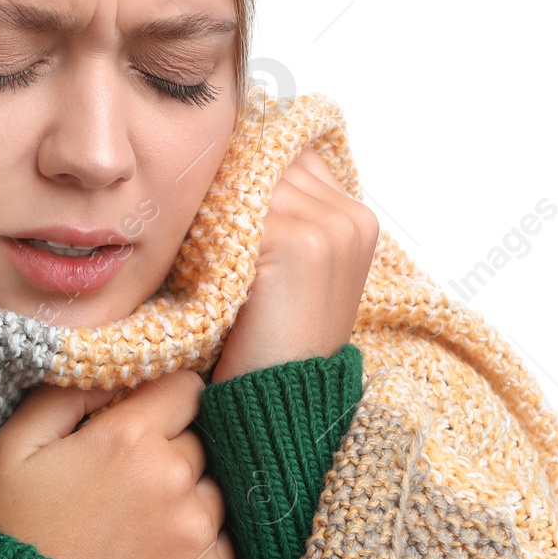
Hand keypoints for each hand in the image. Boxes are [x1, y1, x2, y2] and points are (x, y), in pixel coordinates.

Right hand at [0, 370, 233, 558]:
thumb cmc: (11, 534)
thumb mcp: (15, 447)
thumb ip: (66, 393)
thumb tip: (113, 365)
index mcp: (130, 439)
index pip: (187, 387)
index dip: (164, 397)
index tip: (143, 415)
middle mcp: (176, 481)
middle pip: (204, 437)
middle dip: (173, 447)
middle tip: (129, 476)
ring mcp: (198, 534)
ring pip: (218, 488)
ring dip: (190, 495)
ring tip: (140, 519)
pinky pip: (225, 540)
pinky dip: (199, 542)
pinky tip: (154, 554)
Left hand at [208, 145, 378, 384]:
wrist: (282, 401)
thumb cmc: (273, 338)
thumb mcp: (287, 268)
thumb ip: (279, 215)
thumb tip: (227, 161)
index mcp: (357, 218)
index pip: (289, 157)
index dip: (246, 176)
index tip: (215, 209)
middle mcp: (352, 217)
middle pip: (269, 163)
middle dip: (228, 187)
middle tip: (200, 233)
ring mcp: (332, 228)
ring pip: (249, 182)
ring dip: (215, 207)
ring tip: (200, 254)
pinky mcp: (301, 243)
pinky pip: (237, 210)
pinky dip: (210, 234)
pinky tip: (202, 267)